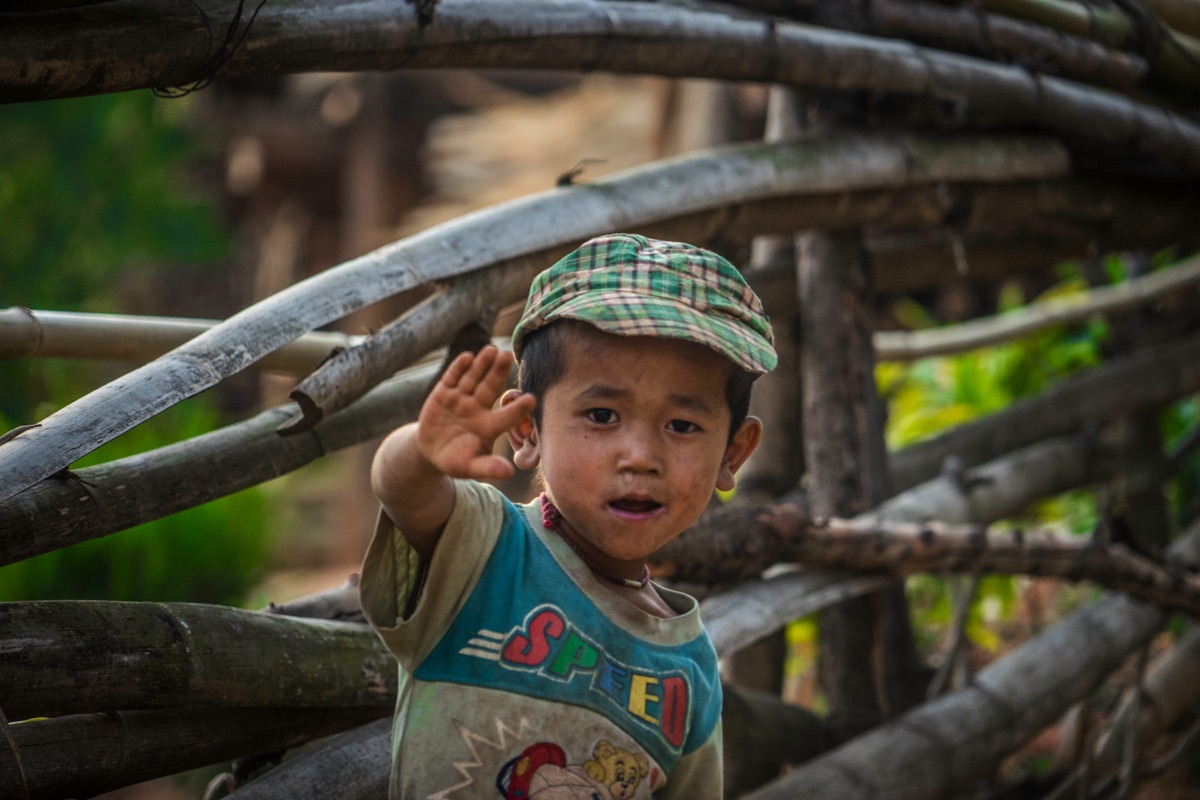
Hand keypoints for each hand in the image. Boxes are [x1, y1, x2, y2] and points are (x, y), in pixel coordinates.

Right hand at [416, 345, 535, 480]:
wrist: (431, 451)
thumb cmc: (456, 460)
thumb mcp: (470, 467)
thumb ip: (488, 467)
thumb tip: (508, 473)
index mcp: (489, 426)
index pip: (507, 416)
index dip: (518, 408)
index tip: (532, 399)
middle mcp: (478, 408)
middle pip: (490, 388)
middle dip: (498, 372)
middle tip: (507, 357)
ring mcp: (461, 398)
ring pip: (473, 378)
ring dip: (482, 365)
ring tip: (491, 351)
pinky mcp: (444, 393)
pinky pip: (452, 378)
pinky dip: (459, 368)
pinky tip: (468, 357)